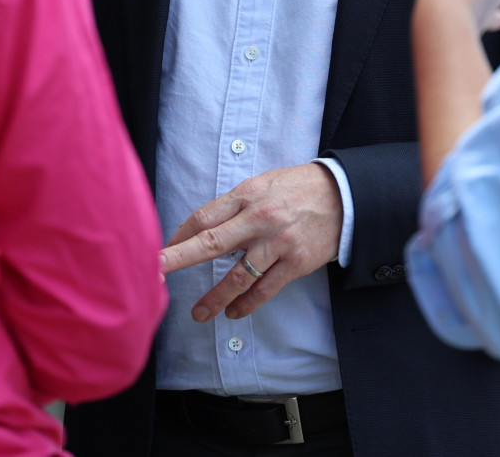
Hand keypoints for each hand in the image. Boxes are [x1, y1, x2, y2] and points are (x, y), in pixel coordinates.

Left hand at [159, 162, 343, 322]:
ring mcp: (277, 244)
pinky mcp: (294, 263)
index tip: (162, 251)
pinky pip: (264, 290)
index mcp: (247, 196)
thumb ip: (234, 205)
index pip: (204, 217)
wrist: (343, 196)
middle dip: (179, 259)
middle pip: (210, 243)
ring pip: (237, 276)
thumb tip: (202, 226)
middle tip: (155, 273)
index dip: (179, 236)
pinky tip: (234, 312)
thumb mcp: (262, 184)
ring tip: (198, 314)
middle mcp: (259, 220)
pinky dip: (247, 304)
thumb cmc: (297, 188)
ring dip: (214, 298)